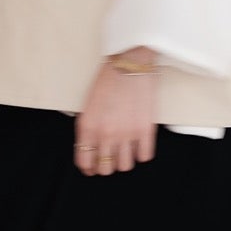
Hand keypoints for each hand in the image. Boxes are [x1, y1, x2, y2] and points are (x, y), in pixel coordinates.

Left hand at [73, 52, 158, 174]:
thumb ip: (88, 130)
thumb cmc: (108, 80)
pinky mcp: (145, 130)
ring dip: (125, 160)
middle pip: (106, 169)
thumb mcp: (88, 106)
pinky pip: (144, 156)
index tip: (93, 166)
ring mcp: (127, 134)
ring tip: (126, 148)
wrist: (130, 62)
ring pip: (125, 166)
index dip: (89, 167)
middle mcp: (106, 134)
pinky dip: (142, 153)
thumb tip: (91, 150)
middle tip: (111, 155)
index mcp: (88, 127)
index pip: (85, 162)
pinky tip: (140, 143)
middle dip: (107, 164)